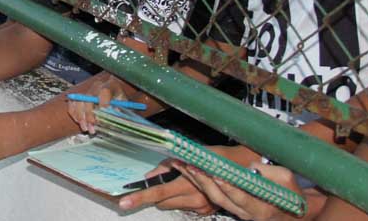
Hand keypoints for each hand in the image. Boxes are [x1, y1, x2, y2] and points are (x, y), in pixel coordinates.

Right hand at [66, 73, 126, 133]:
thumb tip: (115, 118)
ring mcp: (86, 91)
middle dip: (89, 116)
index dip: (103, 105)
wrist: (112, 89)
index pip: (104, 92)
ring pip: (78, 102)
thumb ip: (121, 109)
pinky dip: (74, 114)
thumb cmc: (118, 97)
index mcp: (109, 86)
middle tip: (92, 129)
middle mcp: (96, 86)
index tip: (103, 119)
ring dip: (80, 117)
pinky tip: (79, 122)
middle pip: (88, 99)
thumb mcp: (124, 102)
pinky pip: (72, 104)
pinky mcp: (79, 96)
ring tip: (85, 128)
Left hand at [117, 144, 255, 214]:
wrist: (244, 168)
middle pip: (163, 202)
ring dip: (171, 194)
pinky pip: (184, 206)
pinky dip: (182, 197)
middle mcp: (196, 199)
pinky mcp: (206, 212)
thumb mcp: (190, 154)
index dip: (140, 197)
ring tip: (184, 179)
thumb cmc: (216, 156)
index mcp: (190, 183)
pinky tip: (192, 186)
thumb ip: (167, 165)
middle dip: (158, 192)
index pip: (159, 192)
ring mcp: (202, 208)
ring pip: (172, 205)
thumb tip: (148, 176)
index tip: (124, 202)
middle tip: (165, 178)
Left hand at [174, 161, 301, 220]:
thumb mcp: (288, 180)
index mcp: (262, 209)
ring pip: (213, 198)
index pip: (243, 199)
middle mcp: (246, 214)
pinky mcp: (231, 206)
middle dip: (205, 183)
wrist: (293, 212)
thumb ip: (271, 173)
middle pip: (221, 200)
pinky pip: (213, 196)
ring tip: (186, 165)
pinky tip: (190, 170)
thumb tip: (251, 167)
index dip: (230, 189)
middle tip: (193, 167)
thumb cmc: (291, 194)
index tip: (219, 176)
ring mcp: (237, 212)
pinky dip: (201, 183)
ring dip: (198, 182)